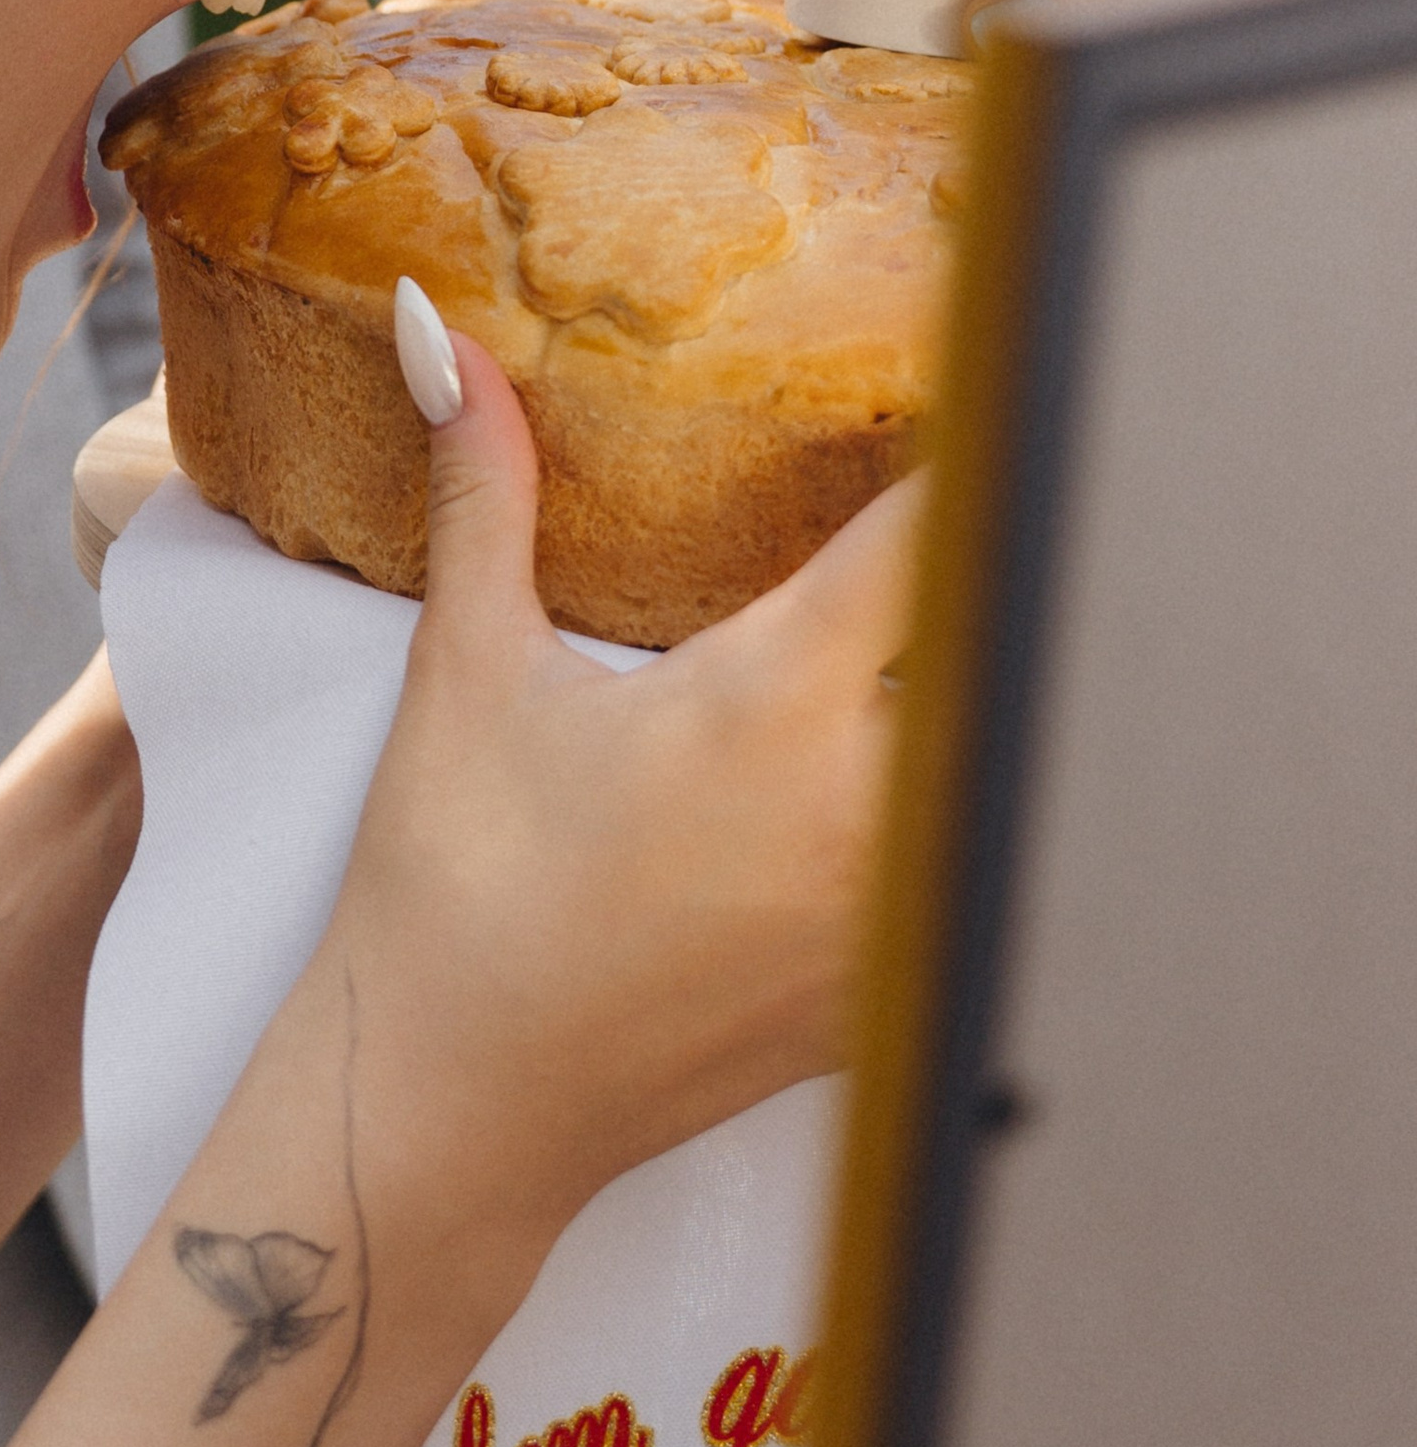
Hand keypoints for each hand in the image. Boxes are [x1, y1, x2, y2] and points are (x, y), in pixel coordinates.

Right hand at [327, 316, 915, 1242]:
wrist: (454, 1108)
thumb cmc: (454, 895)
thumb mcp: (468, 673)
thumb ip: (486, 493)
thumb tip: (440, 338)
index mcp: (775, 703)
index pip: (941, 536)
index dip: (973, 452)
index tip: (973, 392)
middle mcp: (867, 808)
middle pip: (1005, 649)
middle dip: (990, 580)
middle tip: (960, 522)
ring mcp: (895, 915)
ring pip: (1006, 772)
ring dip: (982, 705)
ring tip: (982, 656)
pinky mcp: (892, 995)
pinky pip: (976, 885)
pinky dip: (962, 825)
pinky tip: (904, 797)